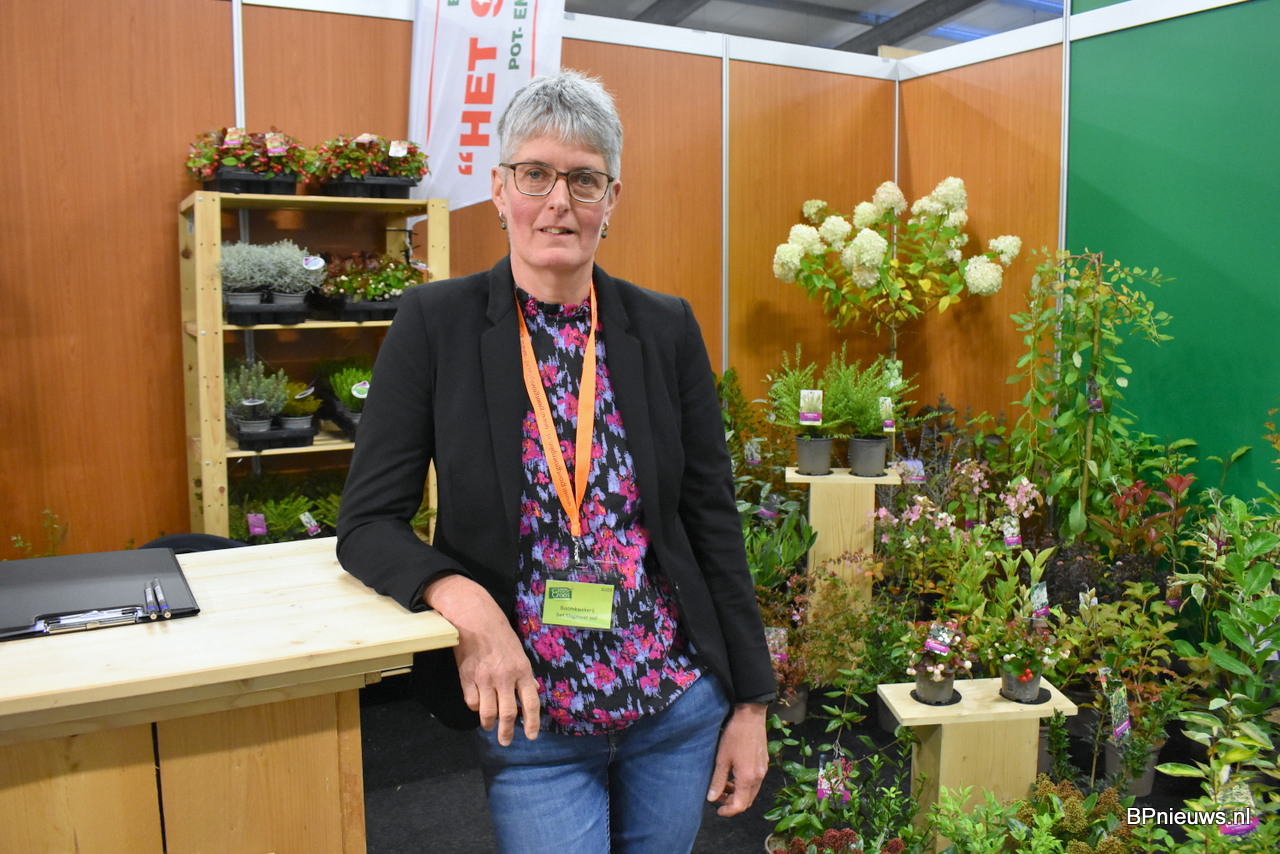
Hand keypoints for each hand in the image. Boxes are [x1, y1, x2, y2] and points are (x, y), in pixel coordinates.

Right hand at [423, 574, 540, 744]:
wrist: (475, 619)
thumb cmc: (500, 634)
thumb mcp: (519, 653)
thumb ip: (524, 674)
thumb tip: (531, 691)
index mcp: (522, 670)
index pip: (530, 703)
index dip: (532, 723)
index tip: (531, 736)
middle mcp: (504, 677)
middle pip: (508, 713)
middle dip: (506, 732)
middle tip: (505, 741)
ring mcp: (484, 679)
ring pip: (487, 712)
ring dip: (489, 723)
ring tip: (490, 726)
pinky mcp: (466, 677)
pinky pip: (471, 702)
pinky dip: (474, 707)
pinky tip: (477, 705)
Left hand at [706, 702, 767, 816]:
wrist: (751, 716)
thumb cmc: (735, 735)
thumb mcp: (722, 759)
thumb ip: (717, 781)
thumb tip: (712, 798)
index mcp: (748, 778)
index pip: (740, 805)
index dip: (728, 811)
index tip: (718, 810)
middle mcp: (758, 777)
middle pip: (747, 801)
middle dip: (732, 803)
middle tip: (718, 796)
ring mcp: (763, 770)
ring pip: (751, 792)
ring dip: (738, 793)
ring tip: (724, 784)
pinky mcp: (764, 763)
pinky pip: (755, 782)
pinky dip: (744, 784)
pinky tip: (733, 774)